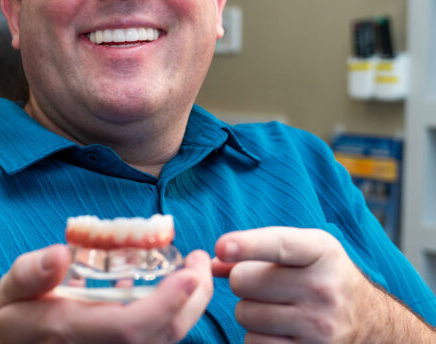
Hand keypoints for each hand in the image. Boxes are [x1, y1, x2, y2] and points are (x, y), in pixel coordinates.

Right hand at [0, 244, 212, 343]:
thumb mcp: (10, 292)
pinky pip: (157, 338)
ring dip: (189, 305)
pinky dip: (175, 313)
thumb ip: (31, 273)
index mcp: (72, 331)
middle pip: (162, 336)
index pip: (130, 327)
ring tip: (194, 270)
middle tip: (200, 261)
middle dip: (192, 300)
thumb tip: (61, 253)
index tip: (188, 273)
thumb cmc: (16, 321)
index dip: (166, 303)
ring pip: (166, 339)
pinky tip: (175, 287)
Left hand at [212, 227, 428, 342]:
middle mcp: (323, 287)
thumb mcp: (302, 252)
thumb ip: (256, 251)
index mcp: (321, 251)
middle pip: (243, 281)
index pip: (279, 245)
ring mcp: (319, 325)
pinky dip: (257, 337)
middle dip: (243, 282)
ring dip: (249, 311)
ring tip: (276, 307)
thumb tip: (209, 262)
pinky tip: (279, 330)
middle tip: (266, 286)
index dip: (247, 245)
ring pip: (243, 313)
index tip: (222, 246)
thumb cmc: (323, 277)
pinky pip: (253, 342)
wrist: (371, 321)